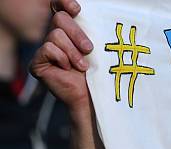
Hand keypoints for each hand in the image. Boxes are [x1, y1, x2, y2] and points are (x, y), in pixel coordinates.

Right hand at [30, 0, 105, 148]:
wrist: (96, 99)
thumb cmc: (104, 75)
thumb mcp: (104, 50)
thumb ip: (99, 32)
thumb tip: (114, 17)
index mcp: (72, 30)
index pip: (61, 6)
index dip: (65, 3)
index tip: (78, 8)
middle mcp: (57, 37)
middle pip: (60, 18)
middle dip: (77, 33)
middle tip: (89, 49)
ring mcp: (47, 50)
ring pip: (55, 34)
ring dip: (73, 52)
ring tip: (83, 66)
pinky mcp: (39, 63)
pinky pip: (47, 49)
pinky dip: (61, 59)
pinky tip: (68, 70)